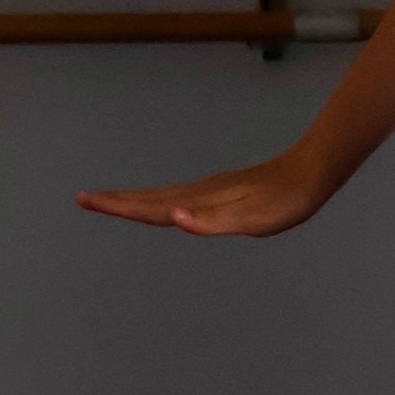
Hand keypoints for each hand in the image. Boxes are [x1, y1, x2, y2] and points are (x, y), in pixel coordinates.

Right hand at [76, 148, 328, 234]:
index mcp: (200, 202)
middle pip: (149, 198)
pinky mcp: (222, 190)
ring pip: (162, 195)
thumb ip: (211, 222)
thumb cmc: (285, 202)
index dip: (117, 207)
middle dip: (115, 201)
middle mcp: (200, 193)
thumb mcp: (251, 220)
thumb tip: (174, 218)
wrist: (312, 172)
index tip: (86, 200)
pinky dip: (160, 199)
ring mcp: (210, 190)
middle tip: (83, 199)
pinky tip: (164, 204)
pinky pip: (180, 195)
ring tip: (110, 200)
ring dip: (134, 198)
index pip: (151, 207)